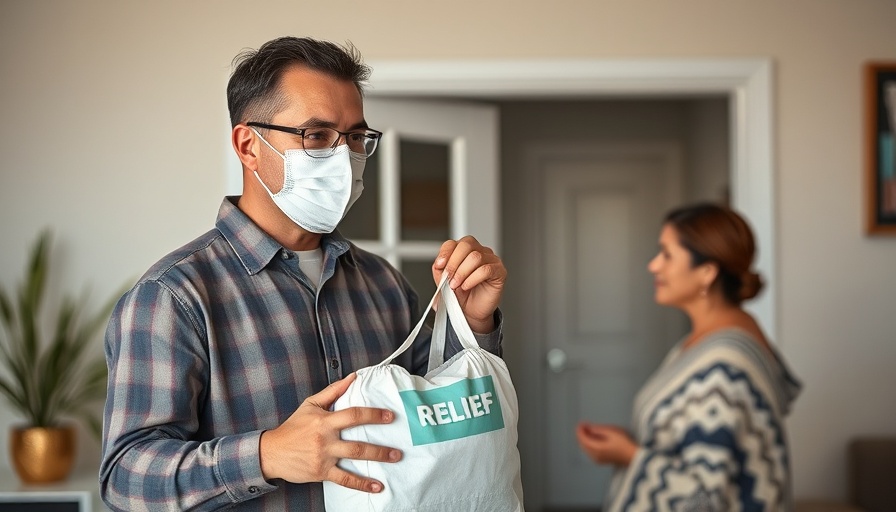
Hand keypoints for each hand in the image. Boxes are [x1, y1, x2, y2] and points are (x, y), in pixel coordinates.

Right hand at [259, 373, 401, 492]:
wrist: (272, 452)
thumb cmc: (293, 427)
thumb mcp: (310, 404)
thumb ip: (333, 391)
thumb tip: (353, 377)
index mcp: (324, 420)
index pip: (353, 415)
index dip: (373, 415)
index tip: (389, 416)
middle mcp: (325, 439)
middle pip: (357, 442)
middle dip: (380, 446)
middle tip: (398, 446)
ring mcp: (324, 457)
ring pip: (354, 459)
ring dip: (376, 460)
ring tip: (394, 459)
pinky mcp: (322, 472)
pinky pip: (345, 479)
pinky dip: (362, 484)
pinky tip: (377, 486)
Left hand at [432, 236, 506, 333]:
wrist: (471, 312)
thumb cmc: (461, 295)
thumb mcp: (444, 281)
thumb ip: (440, 269)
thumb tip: (439, 264)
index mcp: (464, 251)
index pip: (454, 243)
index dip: (445, 253)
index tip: (439, 265)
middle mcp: (479, 252)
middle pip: (466, 245)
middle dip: (453, 263)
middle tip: (448, 278)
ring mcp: (491, 260)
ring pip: (476, 257)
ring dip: (462, 273)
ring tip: (456, 285)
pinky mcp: (500, 271)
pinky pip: (486, 269)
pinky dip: (472, 278)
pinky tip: (467, 286)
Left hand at [575, 422, 637, 466]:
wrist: (633, 456)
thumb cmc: (624, 443)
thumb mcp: (611, 432)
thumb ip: (598, 430)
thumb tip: (588, 428)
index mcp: (596, 449)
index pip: (583, 439)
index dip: (580, 430)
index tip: (582, 422)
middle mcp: (594, 456)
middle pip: (583, 444)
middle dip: (582, 434)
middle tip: (585, 425)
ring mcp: (598, 460)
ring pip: (586, 448)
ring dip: (586, 439)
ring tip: (589, 429)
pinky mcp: (602, 460)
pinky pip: (591, 451)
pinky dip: (590, 444)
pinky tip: (594, 438)